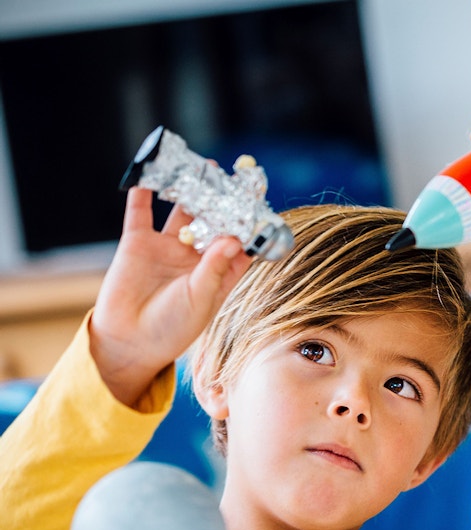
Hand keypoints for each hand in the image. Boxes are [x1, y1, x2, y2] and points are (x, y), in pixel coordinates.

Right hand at [90, 187, 252, 406]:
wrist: (128, 341)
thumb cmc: (172, 328)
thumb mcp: (200, 299)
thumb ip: (215, 269)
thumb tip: (233, 239)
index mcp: (218, 274)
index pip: (239, 244)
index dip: (250, 226)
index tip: (261, 206)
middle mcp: (195, 257)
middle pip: (213, 221)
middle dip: (223, 201)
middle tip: (235, 178)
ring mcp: (167, 247)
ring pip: (182, 211)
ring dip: (191, 190)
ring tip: (204, 167)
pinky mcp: (138, 243)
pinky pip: (141, 211)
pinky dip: (145, 191)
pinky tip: (152, 171)